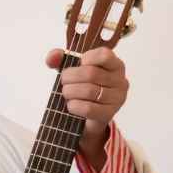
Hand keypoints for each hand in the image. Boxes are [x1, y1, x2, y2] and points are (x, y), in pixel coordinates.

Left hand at [46, 45, 127, 167]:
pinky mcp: (109, 113)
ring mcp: (117, 98)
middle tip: (63, 82)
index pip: (104, 55)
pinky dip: (74, 106)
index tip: (78, 64)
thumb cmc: (81, 88)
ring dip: (70, 92)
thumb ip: (60, 59)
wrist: (86, 118)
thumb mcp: (71, 70)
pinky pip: (88, 108)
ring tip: (66, 93)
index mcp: (115, 65)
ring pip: (89, 91)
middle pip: (91, 73)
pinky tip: (71, 104)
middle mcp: (120, 80)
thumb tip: (52, 56)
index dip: (86, 58)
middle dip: (70, 77)